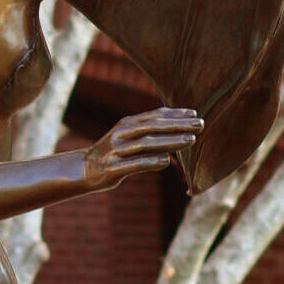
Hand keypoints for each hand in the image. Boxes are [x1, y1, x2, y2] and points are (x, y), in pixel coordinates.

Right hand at [82, 107, 201, 190]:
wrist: (84, 169)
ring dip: (170, 141)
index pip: (155, 116)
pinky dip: (151, 161)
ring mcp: (116, 150)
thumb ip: (150, 133)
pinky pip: (134, 164)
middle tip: (200, 124)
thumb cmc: (114, 154)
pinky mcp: (113, 168)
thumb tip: (180, 129)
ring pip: (147, 143)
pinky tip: (167, 161)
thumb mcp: (129, 138)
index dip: (175, 114)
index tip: (195, 114)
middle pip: (154, 126)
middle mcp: (122, 134)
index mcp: (127, 124)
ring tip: (190, 140)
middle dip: (178, 125)